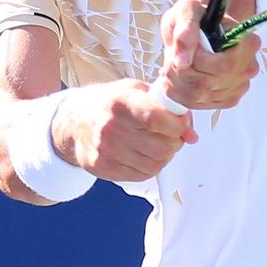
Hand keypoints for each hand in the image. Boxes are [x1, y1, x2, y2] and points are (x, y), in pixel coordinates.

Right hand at [50, 79, 195, 181]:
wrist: (75, 120)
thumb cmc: (110, 103)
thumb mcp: (136, 91)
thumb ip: (167, 107)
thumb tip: (192, 134)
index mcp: (120, 102)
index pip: (157, 118)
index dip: (178, 124)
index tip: (182, 123)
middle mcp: (110, 127)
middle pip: (160, 147)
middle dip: (175, 143)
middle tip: (172, 136)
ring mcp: (105, 150)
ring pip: (154, 164)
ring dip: (164, 156)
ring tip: (158, 144)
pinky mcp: (103, 168)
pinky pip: (141, 175)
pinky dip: (150, 167)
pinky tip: (144, 154)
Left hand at [157, 0, 259, 110]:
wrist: (201, 27)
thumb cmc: (197, 17)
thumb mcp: (187, 10)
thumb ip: (185, 30)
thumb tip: (182, 60)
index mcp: (247, 42)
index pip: (223, 66)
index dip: (196, 62)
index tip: (182, 49)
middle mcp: (248, 67)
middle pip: (206, 84)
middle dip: (179, 71)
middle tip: (170, 56)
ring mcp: (239, 86)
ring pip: (198, 96)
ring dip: (176, 81)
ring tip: (171, 64)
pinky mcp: (226, 99)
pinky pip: (197, 104)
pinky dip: (179, 92)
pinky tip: (177, 76)